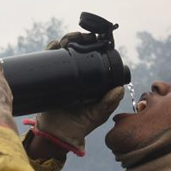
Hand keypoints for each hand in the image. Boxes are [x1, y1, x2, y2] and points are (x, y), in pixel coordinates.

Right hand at [25, 34, 123, 156]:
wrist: (55, 134)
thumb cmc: (79, 127)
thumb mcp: (97, 115)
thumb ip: (108, 104)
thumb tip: (120, 88)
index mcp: (94, 82)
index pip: (97, 59)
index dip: (98, 47)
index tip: (99, 40)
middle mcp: (80, 76)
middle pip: (82, 50)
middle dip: (82, 39)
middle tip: (82, 36)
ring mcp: (65, 74)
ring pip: (67, 50)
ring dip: (69, 39)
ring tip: (70, 38)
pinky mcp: (51, 76)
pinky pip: (50, 58)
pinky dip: (52, 48)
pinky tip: (56, 44)